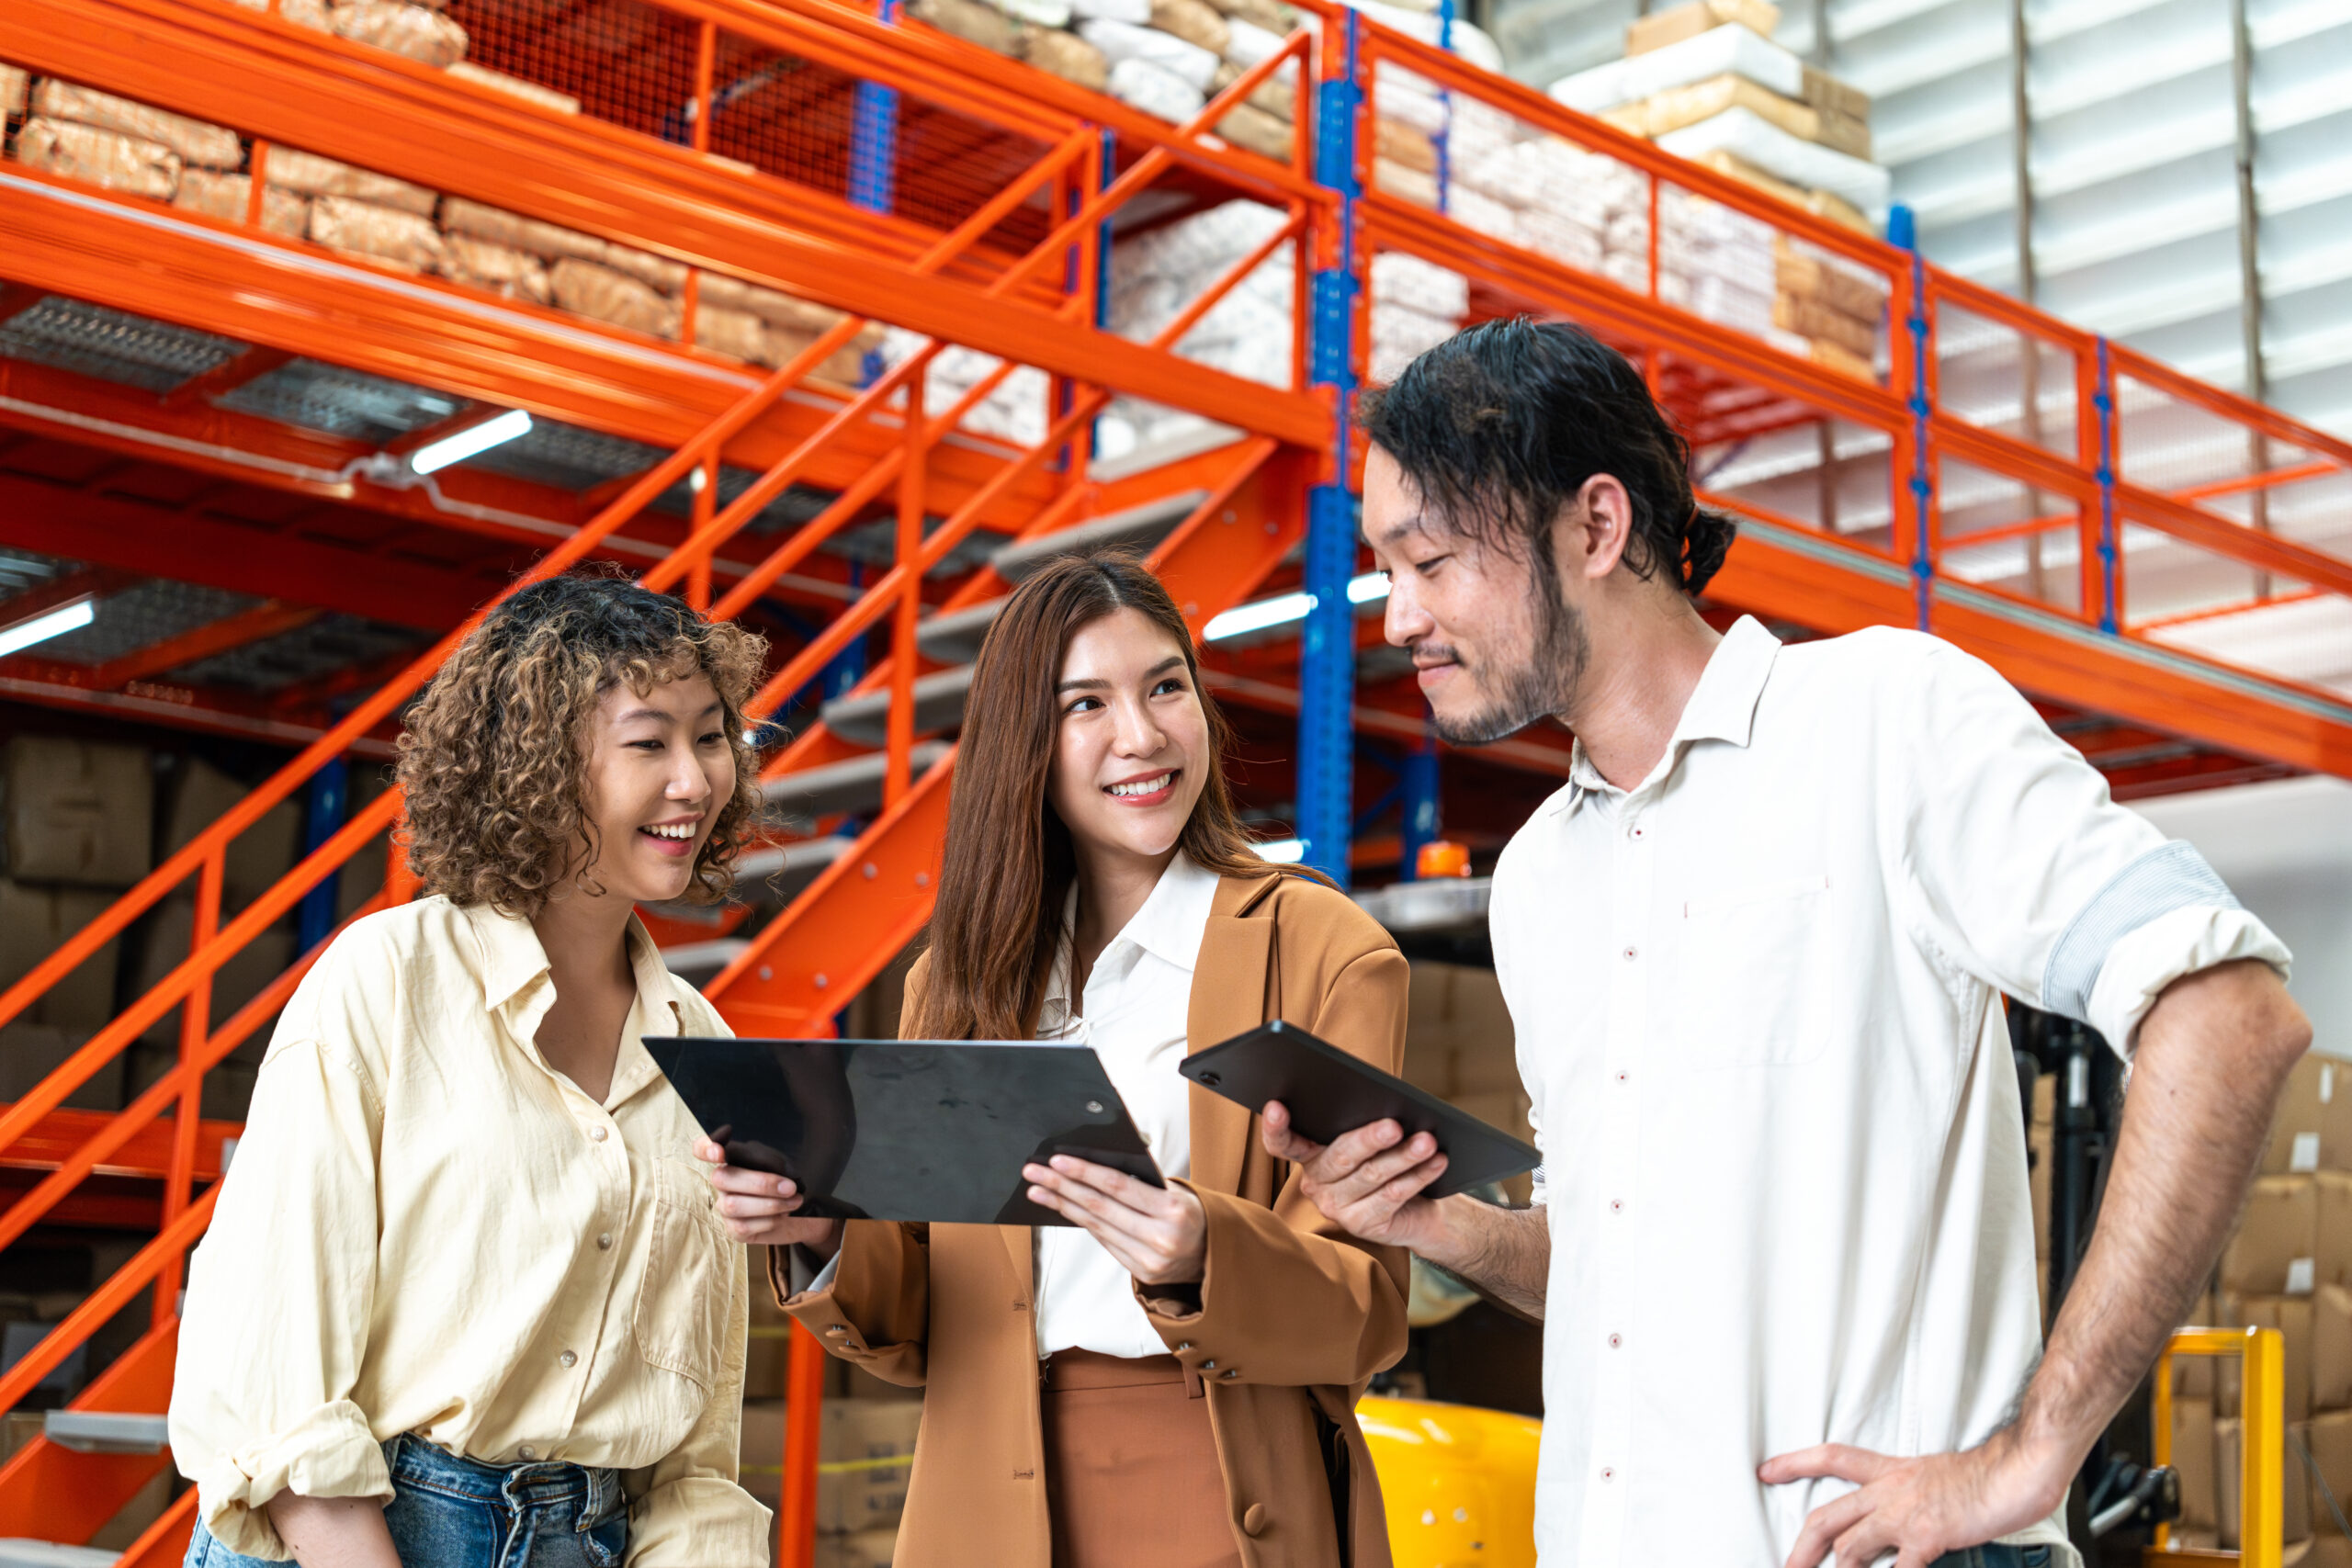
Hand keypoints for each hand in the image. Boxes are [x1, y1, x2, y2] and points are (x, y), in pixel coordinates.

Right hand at [692, 1137, 840, 1255]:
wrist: (801, 1210)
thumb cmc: (787, 1181)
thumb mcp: (783, 1164)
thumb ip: (771, 1162)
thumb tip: (770, 1170)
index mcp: (732, 1158)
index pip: (702, 1148)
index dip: (704, 1148)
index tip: (718, 1152)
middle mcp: (722, 1182)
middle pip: (721, 1178)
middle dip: (760, 1183)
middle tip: (790, 1187)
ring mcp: (724, 1206)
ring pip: (733, 1205)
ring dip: (770, 1204)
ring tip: (794, 1201)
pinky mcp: (733, 1230)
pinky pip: (743, 1226)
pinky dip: (769, 1220)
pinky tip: (784, 1215)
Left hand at [1023, 1155, 1205, 1285]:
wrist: (1215, 1256)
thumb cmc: (1192, 1214)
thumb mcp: (1177, 1191)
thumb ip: (1143, 1182)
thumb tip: (1096, 1166)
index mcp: (1172, 1210)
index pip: (1119, 1186)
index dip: (1085, 1172)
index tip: (1057, 1161)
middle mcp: (1161, 1238)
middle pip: (1100, 1207)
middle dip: (1062, 1187)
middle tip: (1034, 1173)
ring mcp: (1150, 1260)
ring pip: (1097, 1227)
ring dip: (1064, 1206)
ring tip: (1039, 1191)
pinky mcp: (1142, 1273)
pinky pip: (1106, 1243)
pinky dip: (1084, 1224)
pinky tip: (1065, 1209)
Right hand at [1259, 1101, 1448, 1252]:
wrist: (1417, 1207)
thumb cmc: (1387, 1160)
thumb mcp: (1370, 1142)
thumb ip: (1363, 1126)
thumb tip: (1385, 1108)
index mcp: (1310, 1155)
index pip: (1283, 1143)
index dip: (1276, 1127)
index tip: (1277, 1106)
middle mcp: (1315, 1183)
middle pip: (1341, 1156)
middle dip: (1370, 1139)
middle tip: (1394, 1126)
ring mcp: (1336, 1207)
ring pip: (1372, 1175)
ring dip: (1404, 1156)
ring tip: (1427, 1141)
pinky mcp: (1361, 1225)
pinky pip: (1392, 1196)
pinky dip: (1417, 1176)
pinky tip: (1436, 1162)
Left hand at [1759, 1430, 2070, 1567]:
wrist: (2017, 1469)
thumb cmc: (1987, 1476)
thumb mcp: (1934, 1475)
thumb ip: (1909, 1494)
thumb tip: (1897, 1521)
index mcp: (1891, 1471)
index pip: (1832, 1458)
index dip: (1794, 1463)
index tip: (1766, 1471)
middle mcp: (1890, 1490)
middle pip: (1828, 1517)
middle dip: (1802, 1547)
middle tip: (1788, 1567)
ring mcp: (1905, 1514)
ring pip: (1850, 1548)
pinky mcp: (1926, 1536)